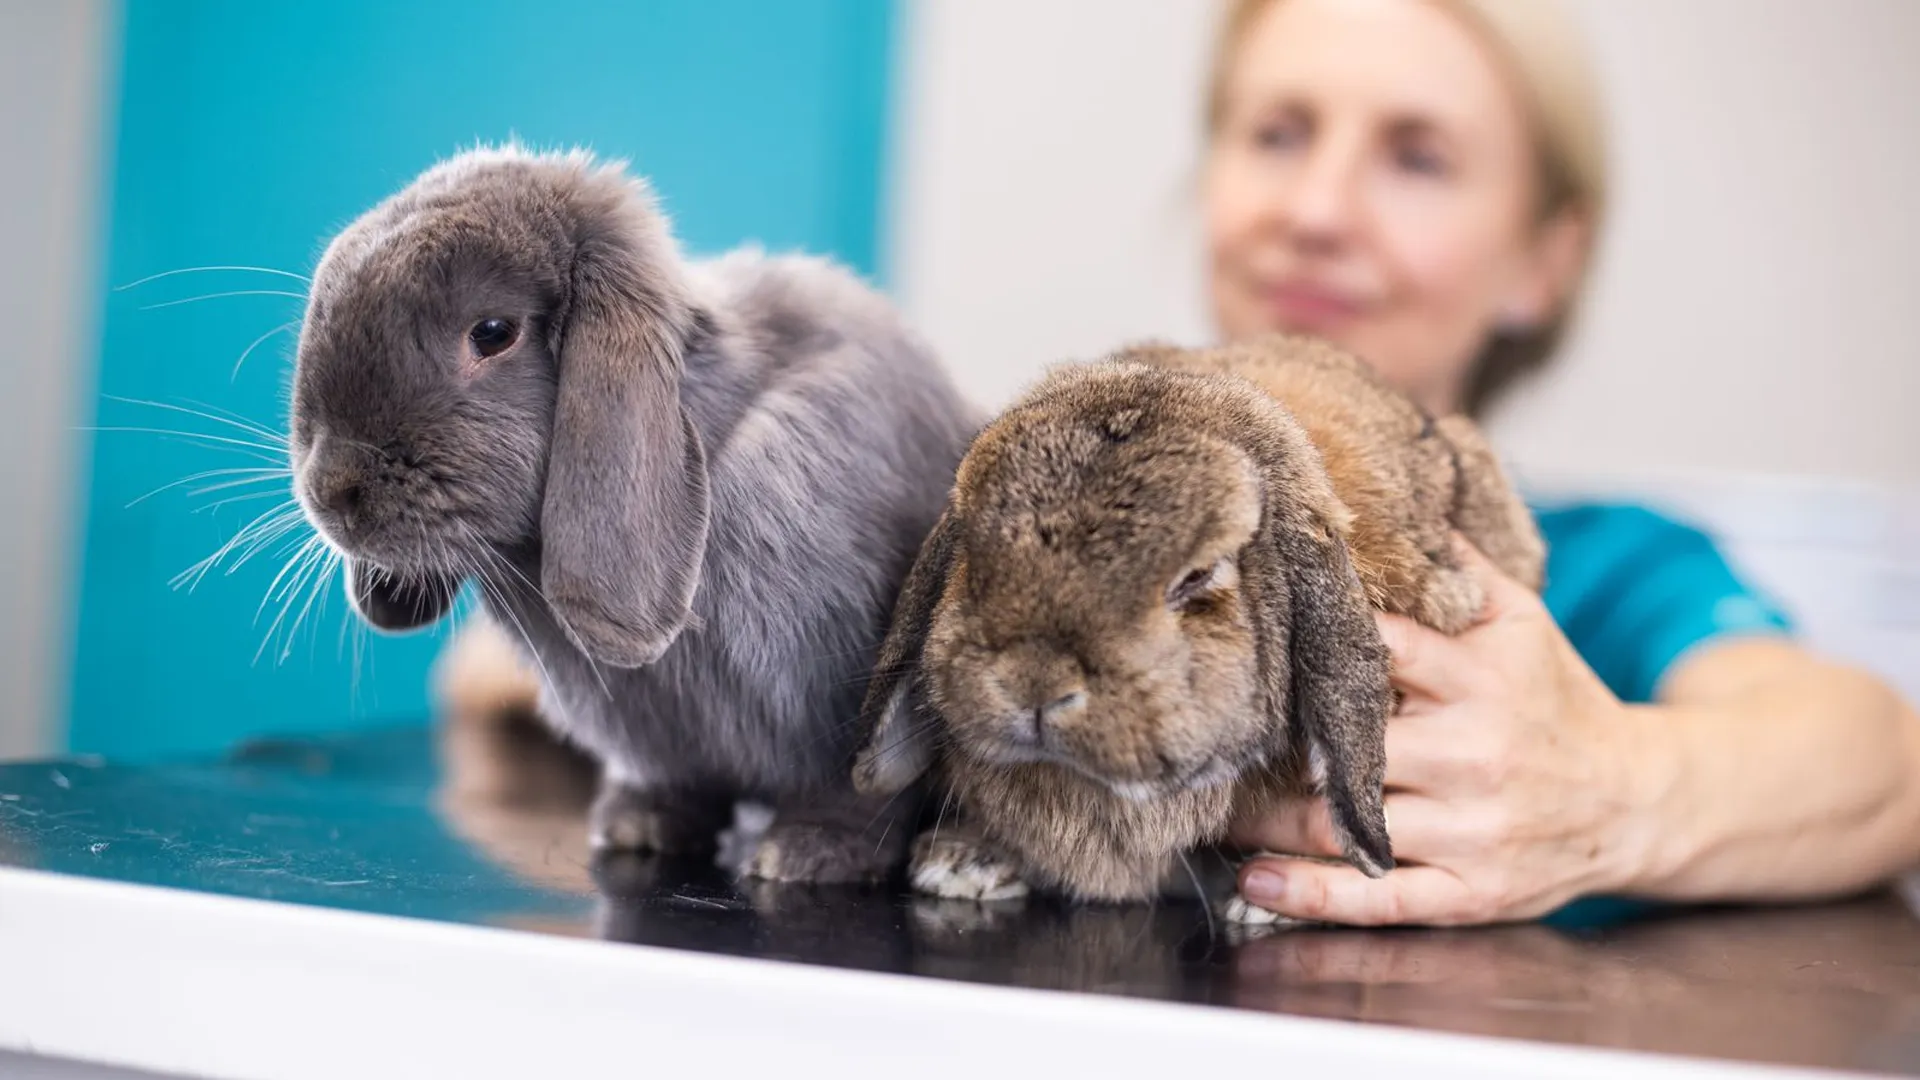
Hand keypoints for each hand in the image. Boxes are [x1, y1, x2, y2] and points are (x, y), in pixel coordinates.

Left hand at [1230, 538, 1657, 925]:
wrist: (1639, 799)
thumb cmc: (1555, 698)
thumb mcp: (1521, 620)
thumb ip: (1456, 565)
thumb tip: (1390, 493)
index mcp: (1483, 678)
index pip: (1380, 649)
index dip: (1312, 643)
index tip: (1252, 641)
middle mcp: (1476, 754)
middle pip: (1350, 743)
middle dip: (1278, 742)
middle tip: (1211, 737)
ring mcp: (1473, 830)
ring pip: (1348, 823)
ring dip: (1267, 821)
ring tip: (1211, 808)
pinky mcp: (1471, 892)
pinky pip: (1378, 899)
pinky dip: (1310, 895)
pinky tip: (1257, 883)